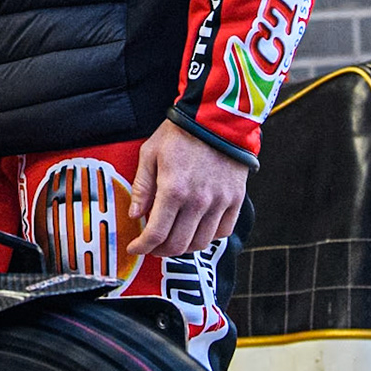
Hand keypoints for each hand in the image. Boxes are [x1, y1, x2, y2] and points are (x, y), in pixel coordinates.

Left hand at [126, 122, 249, 257]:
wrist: (216, 119)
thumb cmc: (180, 133)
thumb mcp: (150, 153)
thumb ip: (142, 186)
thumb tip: (135, 215)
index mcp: (174, 190)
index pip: (156, 234)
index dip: (142, 247)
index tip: (135, 248)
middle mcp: (198, 202)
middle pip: (177, 244)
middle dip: (159, 251)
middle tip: (151, 246)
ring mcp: (219, 203)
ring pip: (200, 243)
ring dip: (183, 247)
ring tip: (173, 239)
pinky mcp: (235, 200)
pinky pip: (222, 232)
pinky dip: (208, 237)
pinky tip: (196, 229)